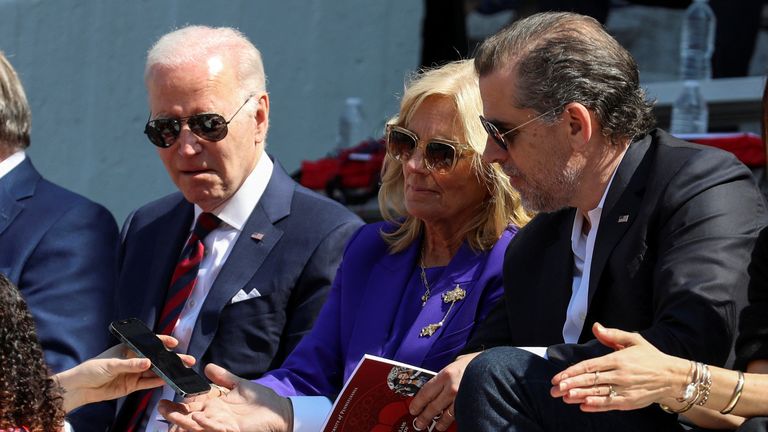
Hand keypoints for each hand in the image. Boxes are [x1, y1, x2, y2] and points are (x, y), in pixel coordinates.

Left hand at [55, 335, 193, 411]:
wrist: (80, 388)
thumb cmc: (91, 369)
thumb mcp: (110, 364)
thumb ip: (130, 364)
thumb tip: (148, 362)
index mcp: (127, 349)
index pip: (148, 343)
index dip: (162, 342)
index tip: (174, 343)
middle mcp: (133, 360)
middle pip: (155, 358)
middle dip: (170, 359)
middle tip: (186, 360)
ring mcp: (133, 373)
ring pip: (154, 371)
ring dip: (166, 371)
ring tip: (181, 371)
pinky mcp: (131, 385)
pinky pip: (147, 383)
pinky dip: (157, 382)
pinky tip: (168, 380)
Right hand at [159, 363, 292, 431]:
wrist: (281, 411)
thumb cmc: (262, 401)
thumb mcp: (240, 385)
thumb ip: (224, 377)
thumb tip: (207, 367)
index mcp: (216, 407)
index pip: (192, 406)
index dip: (179, 404)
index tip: (164, 400)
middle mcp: (216, 417)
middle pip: (191, 417)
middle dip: (175, 415)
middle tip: (160, 409)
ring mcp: (224, 425)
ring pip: (199, 425)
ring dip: (184, 422)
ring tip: (170, 415)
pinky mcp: (234, 430)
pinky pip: (217, 428)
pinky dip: (207, 423)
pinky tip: (198, 418)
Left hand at [408, 353, 477, 430]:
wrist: (491, 364)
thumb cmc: (471, 363)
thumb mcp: (452, 366)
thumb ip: (441, 378)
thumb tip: (428, 390)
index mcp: (446, 375)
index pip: (426, 392)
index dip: (417, 403)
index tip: (413, 409)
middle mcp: (453, 388)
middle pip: (433, 407)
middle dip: (424, 417)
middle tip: (419, 422)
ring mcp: (463, 398)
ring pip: (445, 415)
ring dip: (438, 423)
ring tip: (434, 427)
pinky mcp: (471, 404)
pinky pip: (458, 415)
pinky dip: (451, 421)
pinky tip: (446, 424)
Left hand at [550, 323, 689, 411]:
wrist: (673, 377)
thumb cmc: (650, 357)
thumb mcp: (633, 340)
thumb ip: (613, 334)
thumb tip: (596, 327)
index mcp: (618, 359)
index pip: (590, 366)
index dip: (572, 372)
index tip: (558, 376)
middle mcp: (620, 375)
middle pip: (591, 380)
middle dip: (570, 385)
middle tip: (554, 389)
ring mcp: (625, 389)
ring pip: (598, 393)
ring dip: (580, 396)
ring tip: (564, 397)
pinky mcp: (631, 402)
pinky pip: (611, 404)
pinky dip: (597, 406)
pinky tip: (583, 406)